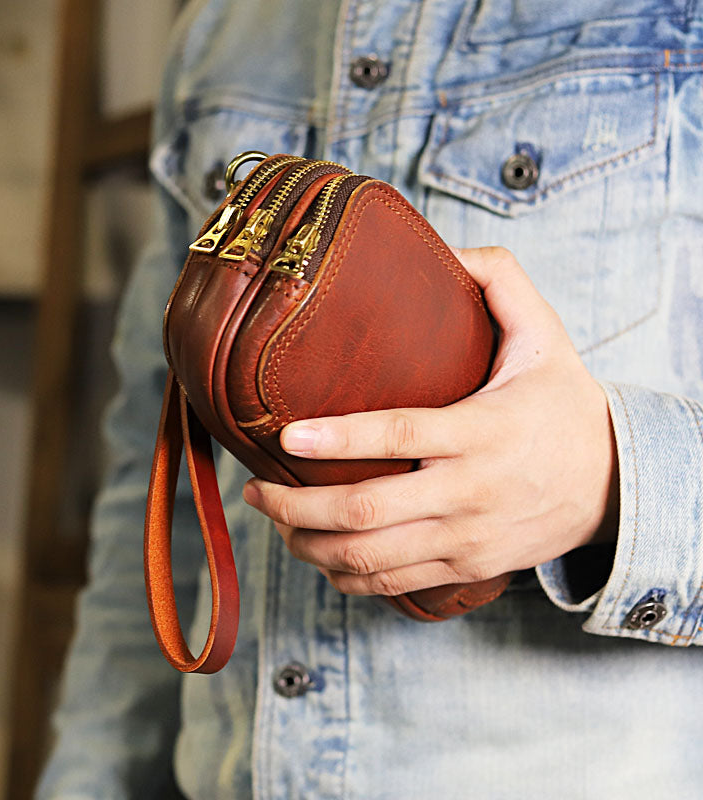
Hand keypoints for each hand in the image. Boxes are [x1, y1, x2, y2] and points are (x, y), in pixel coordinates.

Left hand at [242, 247, 618, 596]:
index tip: (285, 435)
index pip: (400, 436)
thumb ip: (501, 282)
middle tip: (256, 487)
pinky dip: (344, 575)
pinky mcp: (466, 567)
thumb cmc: (568, 408)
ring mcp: (466, 539)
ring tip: (275, 518)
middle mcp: (470, 492)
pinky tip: (317, 554)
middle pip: (366, 513)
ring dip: (308, 545)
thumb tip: (448, 249)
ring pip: (370, 559)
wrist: (615, 486)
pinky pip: (392, 583)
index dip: (338, 438)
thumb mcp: (545, 336)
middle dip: (296, 506)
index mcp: (482, 431)